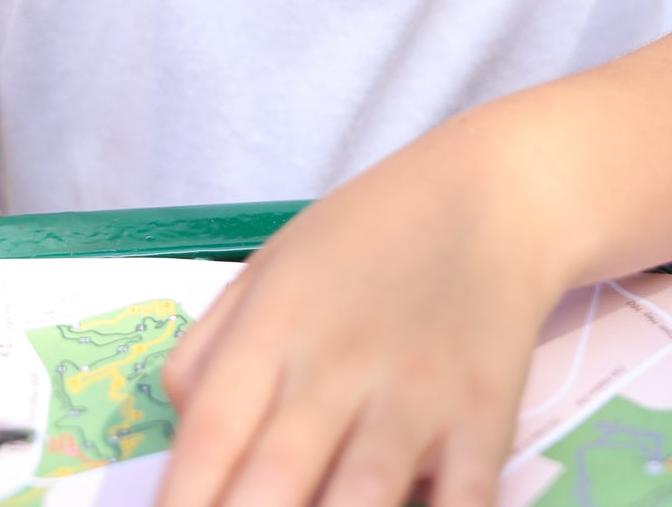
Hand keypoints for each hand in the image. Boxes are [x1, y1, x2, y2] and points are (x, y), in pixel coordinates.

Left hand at [157, 113, 563, 506]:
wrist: (492, 195)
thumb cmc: (369, 236)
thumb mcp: (269, 266)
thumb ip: (210, 350)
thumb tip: (180, 434)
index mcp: (275, 327)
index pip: (208, 436)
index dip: (179, 505)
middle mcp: (338, 364)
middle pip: (274, 483)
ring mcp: (416, 394)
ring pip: (363, 501)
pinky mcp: (487, 416)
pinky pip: (462, 502)